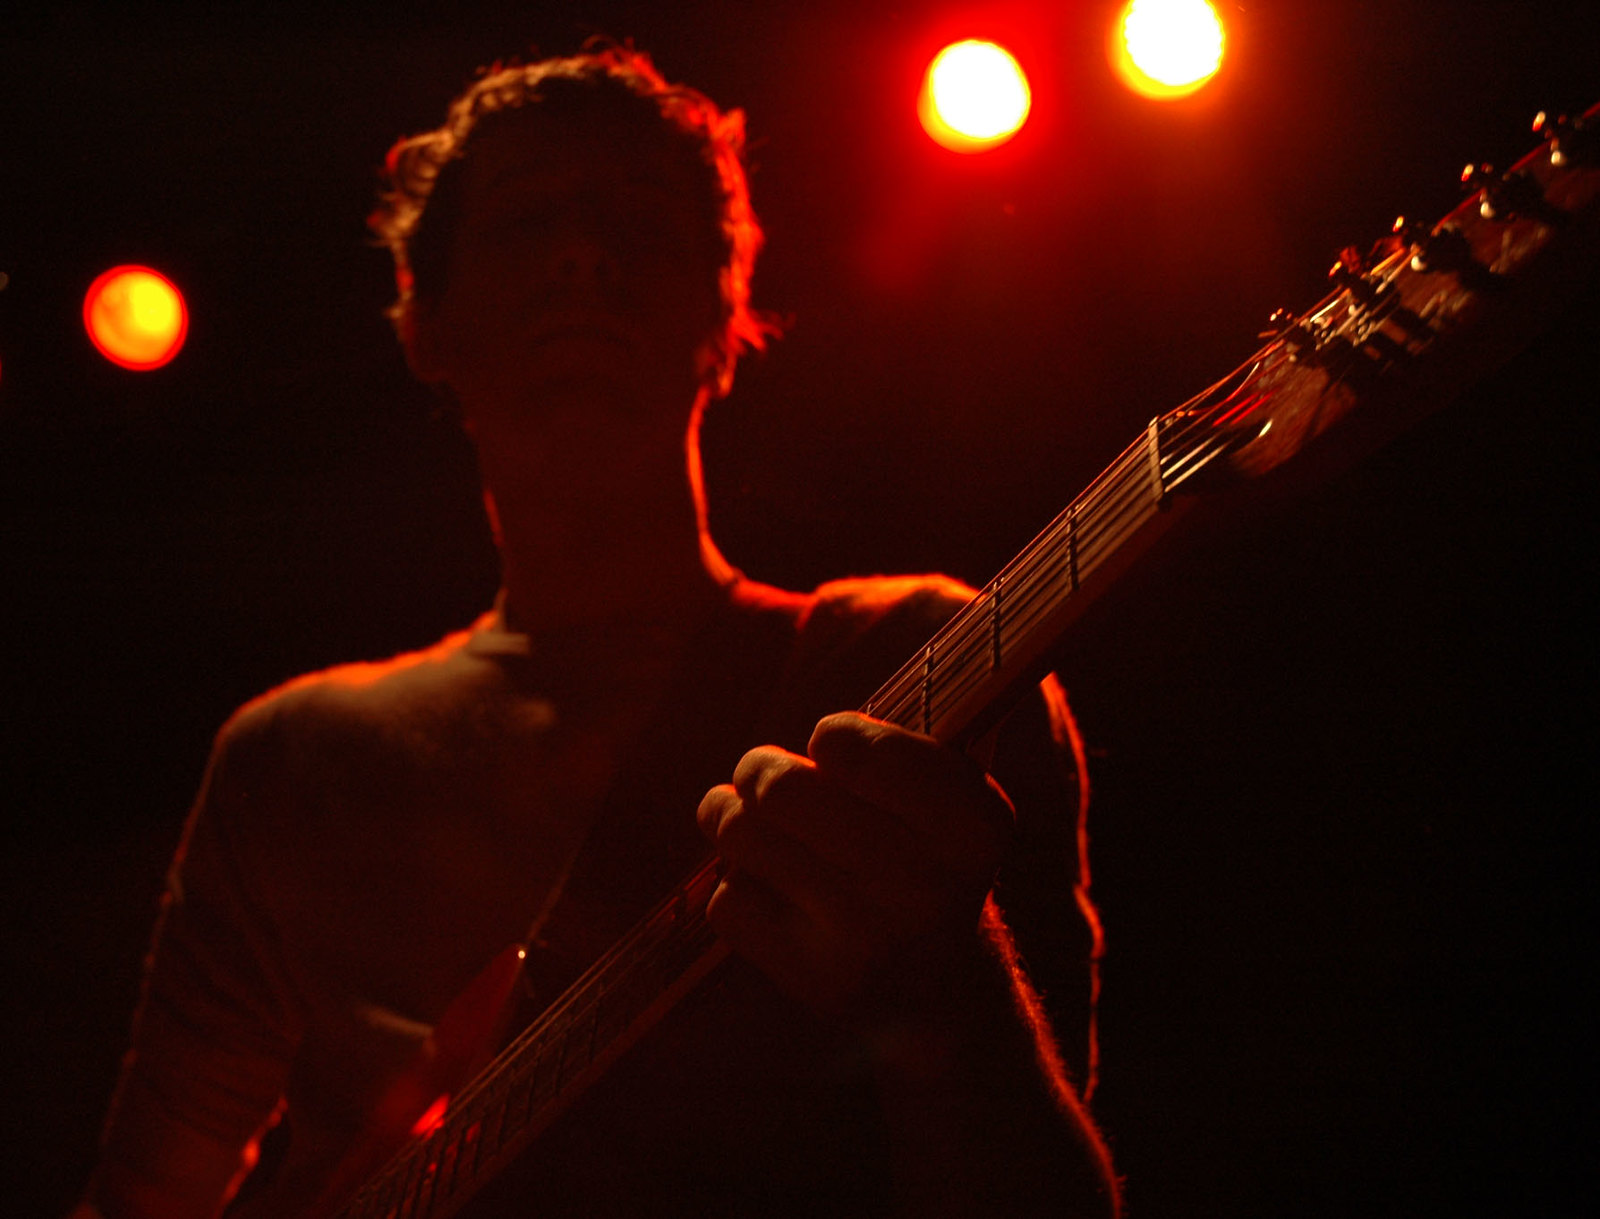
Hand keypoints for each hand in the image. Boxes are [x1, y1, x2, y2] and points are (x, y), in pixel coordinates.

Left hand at [696, 712, 1013, 1020]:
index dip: (832, 737)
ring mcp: (871, 941)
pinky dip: (737, 887)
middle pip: (781, 788)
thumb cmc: (929, 860)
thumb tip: (820, 731)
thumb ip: (898, 746)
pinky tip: (766, 888)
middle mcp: (928, 886)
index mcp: (974, 825)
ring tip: (744, 819)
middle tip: (762, 775)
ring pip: (743, 837)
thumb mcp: (951, 798)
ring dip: (731, 819)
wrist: (946, 992)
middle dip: (759, 769)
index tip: (830, 747)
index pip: (860, 750)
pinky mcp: (819, 984)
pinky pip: (729, 903)